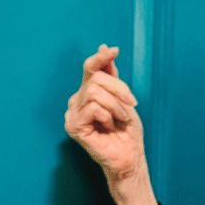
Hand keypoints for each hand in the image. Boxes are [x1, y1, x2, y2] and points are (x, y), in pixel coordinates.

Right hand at [65, 44, 157, 204]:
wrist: (130, 157)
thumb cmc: (127, 131)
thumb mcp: (123, 98)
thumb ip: (111, 75)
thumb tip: (105, 48)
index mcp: (87, 93)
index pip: (90, 69)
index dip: (101, 58)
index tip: (114, 50)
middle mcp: (76, 101)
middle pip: (95, 78)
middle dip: (120, 89)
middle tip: (131, 106)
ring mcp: (72, 114)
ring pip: (95, 91)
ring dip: (116, 105)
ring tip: (120, 119)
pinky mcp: (73, 126)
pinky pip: (93, 107)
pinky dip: (108, 116)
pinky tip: (108, 127)